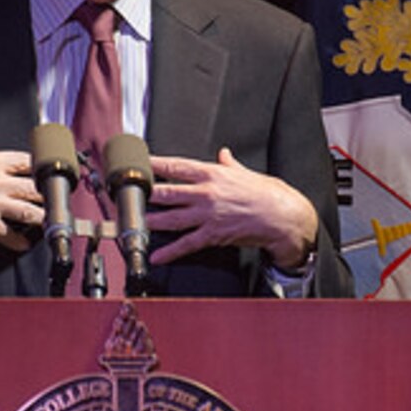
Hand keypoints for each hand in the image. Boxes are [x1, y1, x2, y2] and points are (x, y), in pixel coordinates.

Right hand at [0, 151, 43, 251]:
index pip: (26, 161)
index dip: (40, 167)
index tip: (46, 172)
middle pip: (35, 187)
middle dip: (47, 195)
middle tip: (55, 200)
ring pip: (30, 212)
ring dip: (41, 219)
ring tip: (47, 223)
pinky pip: (10, 235)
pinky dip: (19, 242)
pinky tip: (24, 244)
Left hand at [145, 147, 317, 268]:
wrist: (282, 216)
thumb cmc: (266, 194)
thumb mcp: (245, 172)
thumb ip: (230, 164)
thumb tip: (223, 154)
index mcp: (212, 173)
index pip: (176, 166)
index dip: (154, 164)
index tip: (139, 162)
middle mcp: (206, 193)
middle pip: (167, 192)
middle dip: (146, 194)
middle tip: (129, 195)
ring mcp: (207, 215)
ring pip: (171, 218)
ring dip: (151, 221)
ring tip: (135, 223)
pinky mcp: (213, 235)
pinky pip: (186, 244)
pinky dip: (170, 252)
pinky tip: (157, 256)